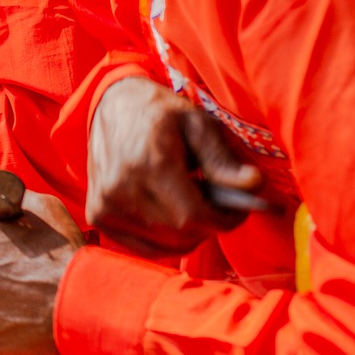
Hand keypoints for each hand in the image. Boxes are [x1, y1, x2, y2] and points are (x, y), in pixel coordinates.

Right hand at [86, 76, 264, 257]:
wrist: (112, 106)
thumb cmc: (161, 114)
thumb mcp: (198, 124)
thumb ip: (223, 159)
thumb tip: (255, 185)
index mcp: (148, 163)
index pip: (194, 216)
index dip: (225, 220)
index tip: (239, 209)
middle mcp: (121, 188)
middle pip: (181, 234)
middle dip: (210, 226)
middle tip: (218, 205)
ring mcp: (105, 205)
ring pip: (165, 245)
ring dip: (190, 233)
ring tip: (193, 204)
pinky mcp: (99, 216)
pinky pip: (145, 248)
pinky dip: (167, 239)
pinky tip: (171, 214)